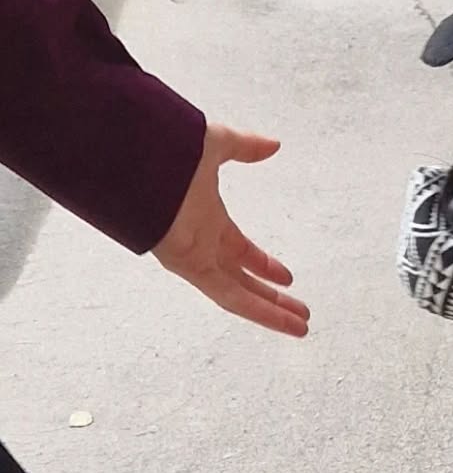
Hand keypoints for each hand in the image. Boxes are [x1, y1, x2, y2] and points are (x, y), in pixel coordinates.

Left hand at [152, 124, 310, 336]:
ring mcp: (195, 255)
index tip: (285, 276)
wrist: (132, 153)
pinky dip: (256, 310)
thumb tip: (272, 145)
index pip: (239, 251)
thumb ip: (245, 147)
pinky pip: (227, 295)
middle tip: (298, 311)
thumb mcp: (215, 145)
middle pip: (242, 280)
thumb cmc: (164, 149)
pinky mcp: (189, 264)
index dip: (262, 264)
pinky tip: (280, 321)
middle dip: (271, 296)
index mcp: (207, 218)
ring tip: (300, 328)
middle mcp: (201, 242)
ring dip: (270, 312)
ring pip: (238, 295)